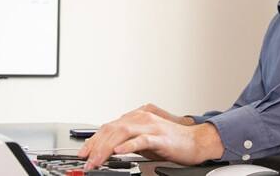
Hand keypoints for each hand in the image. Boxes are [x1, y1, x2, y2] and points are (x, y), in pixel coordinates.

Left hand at [76, 107, 222, 169]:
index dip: (93, 140)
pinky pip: (141, 139)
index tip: (83, 153)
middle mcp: (141, 118)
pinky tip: (118, 151)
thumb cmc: (172, 142)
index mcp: (136, 117)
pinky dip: (128, 145)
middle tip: (86, 161)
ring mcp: (151, 126)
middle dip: (96, 146)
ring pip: (122, 133)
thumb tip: (109, 150)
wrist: (196, 142)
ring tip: (97, 160)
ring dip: (106, 148)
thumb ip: (127, 142)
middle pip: (112, 129)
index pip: (108, 127)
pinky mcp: (160, 137)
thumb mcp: (144, 141)